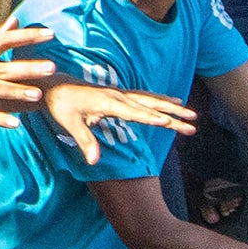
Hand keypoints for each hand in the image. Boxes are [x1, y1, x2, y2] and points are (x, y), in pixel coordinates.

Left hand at [45, 80, 196, 163]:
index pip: (134, 112)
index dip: (151, 117)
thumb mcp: (69, 124)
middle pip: (150, 105)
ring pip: (151, 100)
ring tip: (191, 114)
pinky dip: (160, 100)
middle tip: (193, 122)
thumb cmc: (60, 105)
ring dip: (171, 107)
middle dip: (172, 114)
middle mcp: (117, 95)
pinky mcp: (119, 94)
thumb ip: (85, 141)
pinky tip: (172, 103)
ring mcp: (120, 93)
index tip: (169, 122)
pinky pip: (144, 97)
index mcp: (107, 102)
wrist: (54, 86)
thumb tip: (94, 162)